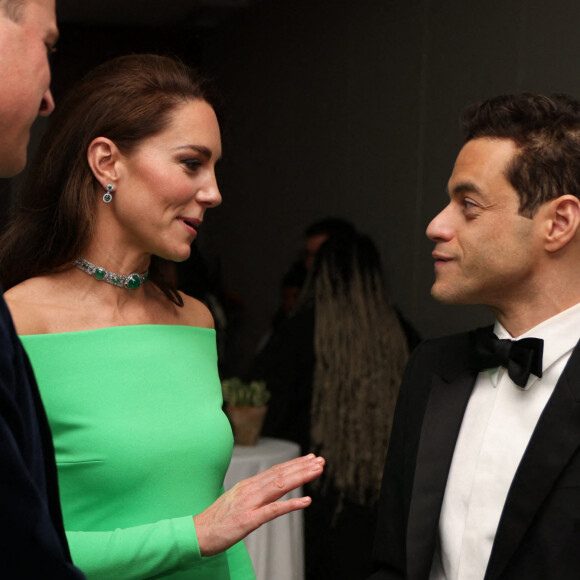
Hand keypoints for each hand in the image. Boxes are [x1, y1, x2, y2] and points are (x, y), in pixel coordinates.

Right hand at [193, 453, 324, 555]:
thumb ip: (252, 493)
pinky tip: (306, 501)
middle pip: (281, 474)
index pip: (276, 470)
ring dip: (301, 477)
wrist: (196, 533)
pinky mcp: (248, 520)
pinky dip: (291, 504)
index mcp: (248, 485)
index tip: (310, 458)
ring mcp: (250, 503)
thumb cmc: (216, 520)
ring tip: (317, 471)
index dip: (294, 464)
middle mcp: (250, 489)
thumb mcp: (235, 500)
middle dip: (302, 466)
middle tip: (320, 460)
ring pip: (280, 486)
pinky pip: (274, 510)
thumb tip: (267, 489)